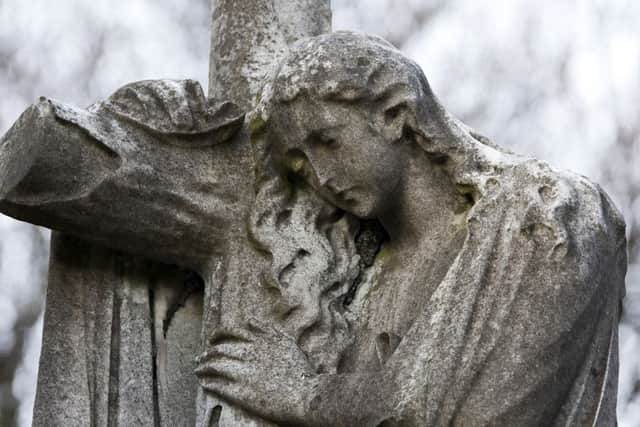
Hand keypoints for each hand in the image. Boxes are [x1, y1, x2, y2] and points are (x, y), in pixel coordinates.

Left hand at [195, 320, 315, 423]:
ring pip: (213, 366)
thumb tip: (250, 321)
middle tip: (200, 357)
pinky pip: (216, 385)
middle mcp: (248, 354)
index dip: (217, 335)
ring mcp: (242, 373)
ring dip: (202, 367)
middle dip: (206, 353)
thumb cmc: (300, 369)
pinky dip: (208, 382)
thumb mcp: (286, 342)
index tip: (212, 340)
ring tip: (198, 370)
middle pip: (218, 349)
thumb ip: (268, 330)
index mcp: (258, 341)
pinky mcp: (240, 392)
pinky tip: (204, 383)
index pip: (229, 332)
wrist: (305, 395)